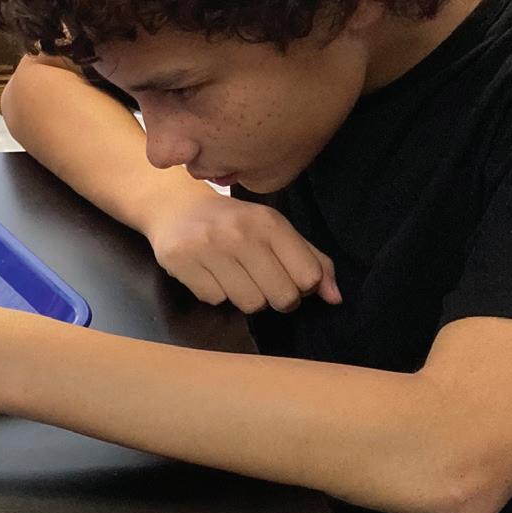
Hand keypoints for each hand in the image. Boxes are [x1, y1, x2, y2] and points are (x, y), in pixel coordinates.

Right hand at [143, 192, 340, 313]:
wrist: (176, 208)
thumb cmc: (234, 223)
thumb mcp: (275, 231)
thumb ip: (311, 260)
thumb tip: (336, 298)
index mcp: (269, 222)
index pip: (308, 277)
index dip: (303, 285)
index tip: (287, 275)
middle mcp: (240, 232)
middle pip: (282, 297)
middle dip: (276, 297)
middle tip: (261, 281)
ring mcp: (208, 246)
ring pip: (250, 304)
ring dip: (245, 297)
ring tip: (234, 276)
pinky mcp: (181, 260)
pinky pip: (215, 300)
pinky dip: (215, 292)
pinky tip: (209, 272)